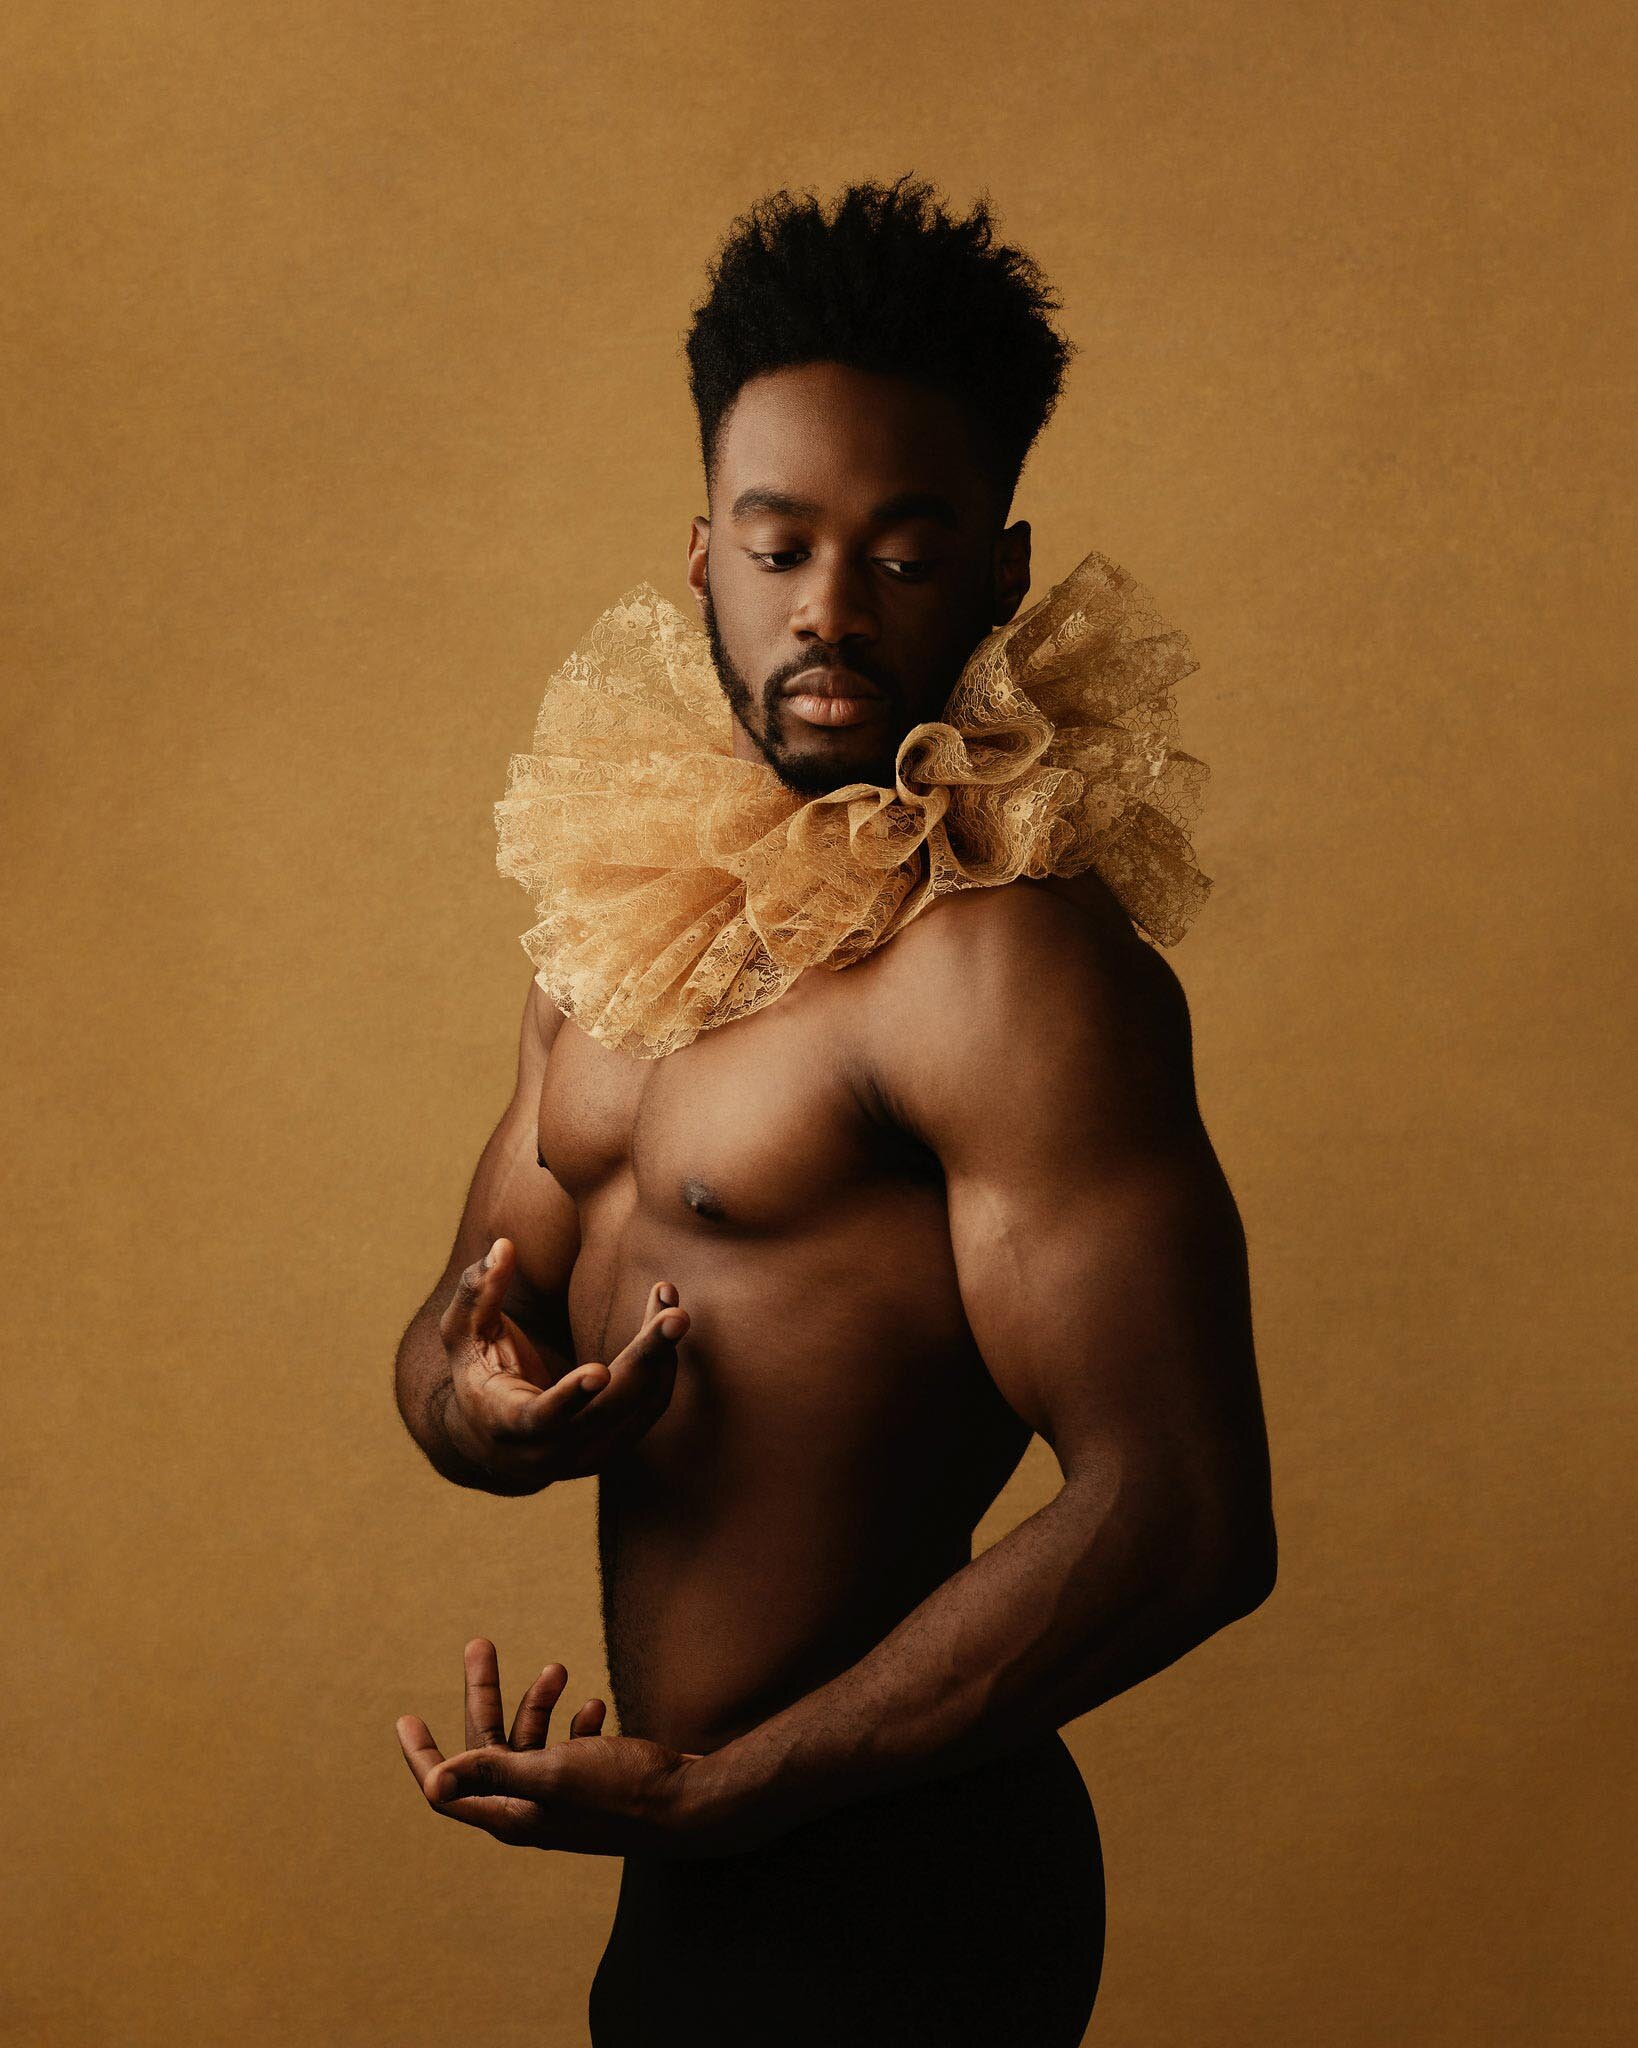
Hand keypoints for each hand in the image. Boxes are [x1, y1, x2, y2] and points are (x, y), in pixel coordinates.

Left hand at [395, 1638, 717, 1858]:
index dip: (422, 1755)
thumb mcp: (552, 1773)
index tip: (404, 1719)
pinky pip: (569, 1747)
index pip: (448, 1788)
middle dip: (484, 1695)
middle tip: (480, 1645)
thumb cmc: (621, 1791)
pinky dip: (574, 1722)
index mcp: (513, 1812)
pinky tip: (591, 1706)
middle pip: (489, 1747)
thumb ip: (493, 1771)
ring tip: (557, 1669)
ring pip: (532, 1740)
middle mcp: (532, 1807)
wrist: (690, 1804)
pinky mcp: (593, 1782)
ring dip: (539, 1701)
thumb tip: (432, 1782)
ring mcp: (563, 1795)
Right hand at [436, 1241, 688, 1487]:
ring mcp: (588, 1455)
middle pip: (609, 1410)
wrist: (493, 1437)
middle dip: (644, 1360)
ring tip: (670, 1302)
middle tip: (676, 1317)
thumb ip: (478, 1291)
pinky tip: (664, 1317)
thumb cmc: (476, 1372)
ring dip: (661, 1354)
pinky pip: (651, 1405)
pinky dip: (663, 1363)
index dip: (570, 1397)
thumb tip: (503, 1246)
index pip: (542, 1418)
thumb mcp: (463, 1333)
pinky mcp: (616, 1445)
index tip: (599, 1372)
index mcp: (507, 1425)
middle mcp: (552, 1451)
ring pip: (639, 1406)